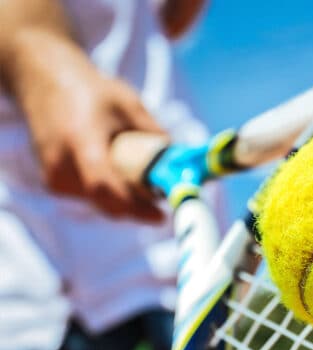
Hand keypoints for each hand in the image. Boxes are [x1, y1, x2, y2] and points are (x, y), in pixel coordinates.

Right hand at [8, 30, 164, 221]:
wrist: (45, 83)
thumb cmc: (91, 92)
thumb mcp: (130, 104)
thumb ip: (154, 135)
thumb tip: (180, 162)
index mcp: (80, 139)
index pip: (102, 185)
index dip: (132, 205)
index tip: (160, 215)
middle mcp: (60, 162)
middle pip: (105, 201)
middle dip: (137, 207)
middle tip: (162, 201)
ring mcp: (52, 175)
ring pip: (99, 204)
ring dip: (124, 200)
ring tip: (142, 181)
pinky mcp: (52, 183)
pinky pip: (89, 199)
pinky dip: (109, 194)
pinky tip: (120, 176)